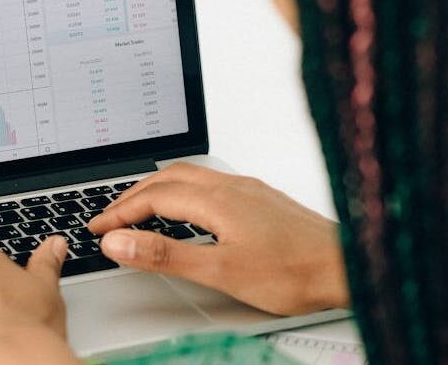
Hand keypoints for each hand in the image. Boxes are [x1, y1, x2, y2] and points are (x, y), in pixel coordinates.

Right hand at [89, 163, 348, 315]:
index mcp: (216, 199)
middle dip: (132, 196)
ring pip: (188, 177)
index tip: (99, 227)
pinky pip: (208, 182)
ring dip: (156, 189)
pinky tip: (188, 207)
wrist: (348, 265)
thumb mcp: (221, 270)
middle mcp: (230, 186)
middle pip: (166, 179)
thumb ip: (166, 255)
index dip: (120, 212)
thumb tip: (120, 242)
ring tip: (138, 208)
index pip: (153, 197)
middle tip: (110, 217)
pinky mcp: (260, 198)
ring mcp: (247, 189)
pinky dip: (181, 191)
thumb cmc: (296, 271)